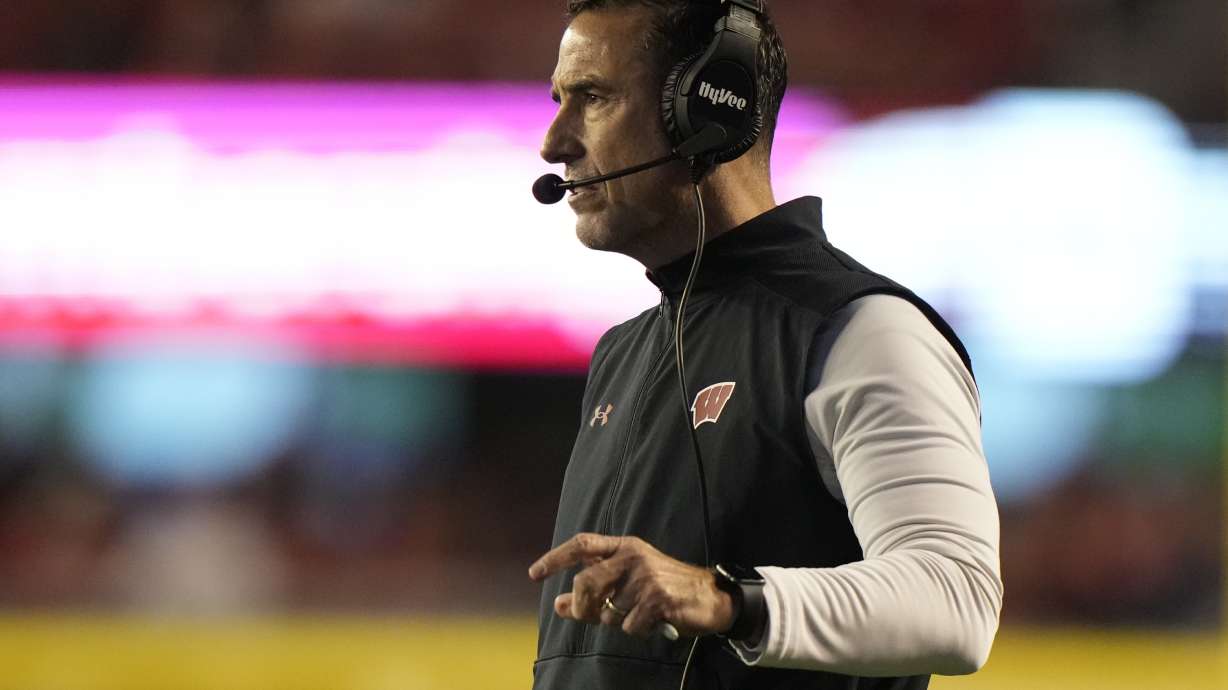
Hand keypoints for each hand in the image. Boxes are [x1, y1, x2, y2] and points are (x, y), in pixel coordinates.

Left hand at [528, 533, 733, 637]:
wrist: (710, 597)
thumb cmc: (664, 589)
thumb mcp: (628, 583)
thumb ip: (594, 592)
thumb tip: (559, 605)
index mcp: (624, 547)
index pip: (582, 545)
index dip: (555, 558)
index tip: (535, 573)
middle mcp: (633, 556)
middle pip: (586, 582)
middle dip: (582, 606)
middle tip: (588, 616)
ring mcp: (646, 576)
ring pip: (608, 611)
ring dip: (618, 621)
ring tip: (638, 614)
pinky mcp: (658, 598)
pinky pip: (629, 625)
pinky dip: (637, 630)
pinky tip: (653, 621)